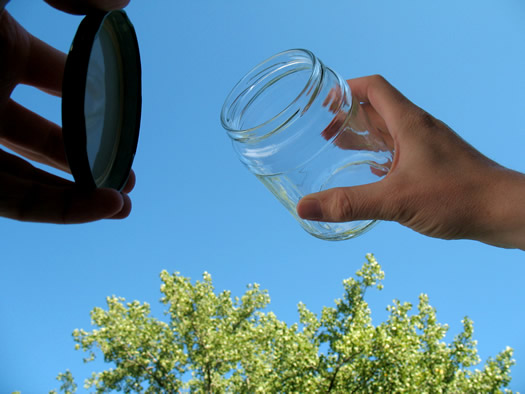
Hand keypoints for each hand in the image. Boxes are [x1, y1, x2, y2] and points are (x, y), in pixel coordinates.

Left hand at [0, 0, 134, 223]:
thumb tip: (121, 1)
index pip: (56, 78)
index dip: (95, 92)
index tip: (125, 111)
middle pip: (43, 138)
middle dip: (88, 157)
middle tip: (126, 176)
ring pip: (27, 175)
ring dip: (78, 192)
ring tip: (121, 204)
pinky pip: (11, 200)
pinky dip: (58, 208)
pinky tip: (100, 206)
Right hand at [297, 75, 524, 249]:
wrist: (504, 211)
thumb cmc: (457, 197)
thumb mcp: (395, 200)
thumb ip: (348, 203)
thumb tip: (304, 207)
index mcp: (408, 123)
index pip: (373, 88)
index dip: (346, 89)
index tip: (324, 104)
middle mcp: (418, 129)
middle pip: (377, 110)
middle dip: (348, 116)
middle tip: (325, 132)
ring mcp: (428, 146)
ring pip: (390, 132)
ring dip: (364, 136)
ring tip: (340, 147)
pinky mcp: (435, 164)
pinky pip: (402, 152)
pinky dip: (382, 156)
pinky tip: (374, 172)